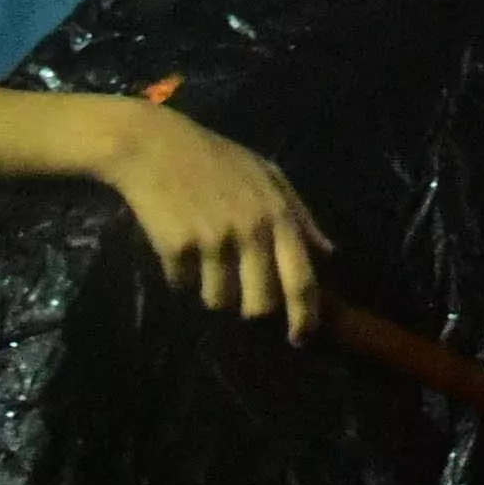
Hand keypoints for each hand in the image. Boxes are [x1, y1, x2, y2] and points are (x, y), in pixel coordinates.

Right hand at [100, 101, 334, 339]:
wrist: (154, 146)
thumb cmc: (217, 160)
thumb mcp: (268, 176)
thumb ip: (300, 216)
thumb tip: (328, 252)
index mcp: (278, 215)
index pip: (301, 280)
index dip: (304, 317)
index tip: (300, 338)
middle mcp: (250, 231)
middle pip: (259, 305)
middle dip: (250, 309)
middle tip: (240, 294)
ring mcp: (213, 241)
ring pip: (218, 301)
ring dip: (211, 290)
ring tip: (204, 257)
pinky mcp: (177, 249)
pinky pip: (182, 285)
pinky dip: (180, 274)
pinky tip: (177, 243)